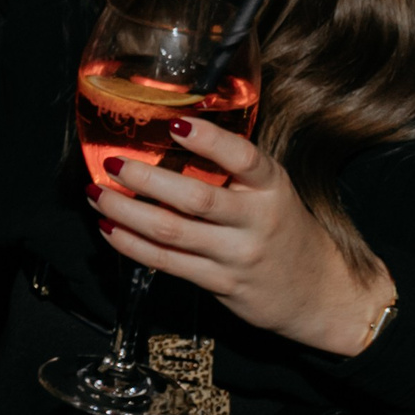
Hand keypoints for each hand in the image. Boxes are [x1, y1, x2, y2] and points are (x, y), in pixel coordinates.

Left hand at [88, 117, 396, 356]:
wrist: (318, 292)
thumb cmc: (283, 230)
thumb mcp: (271, 192)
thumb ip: (234, 171)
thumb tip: (173, 134)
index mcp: (271, 187)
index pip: (244, 158)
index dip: (209, 140)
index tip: (176, 123)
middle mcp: (256, 220)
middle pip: (195, 199)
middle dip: (146, 179)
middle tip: (112, 163)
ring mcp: (237, 255)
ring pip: (171, 232)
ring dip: (125, 212)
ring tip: (96, 194)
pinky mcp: (219, 283)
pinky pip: (165, 262)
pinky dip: (130, 244)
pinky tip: (109, 229)